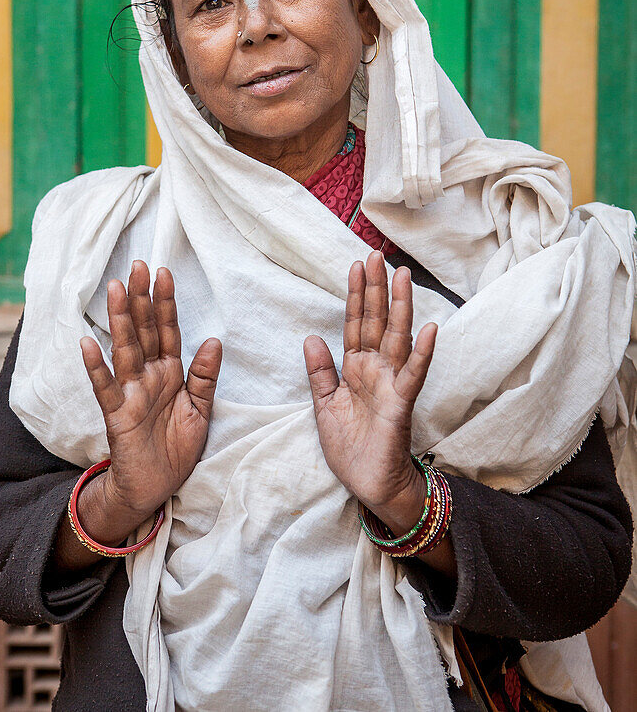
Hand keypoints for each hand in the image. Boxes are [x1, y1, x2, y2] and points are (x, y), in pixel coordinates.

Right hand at [80, 260, 221, 524]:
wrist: (154, 490)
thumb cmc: (175, 449)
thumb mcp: (200, 411)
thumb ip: (204, 376)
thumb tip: (214, 340)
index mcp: (170, 373)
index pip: (167, 330)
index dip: (166, 303)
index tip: (164, 272)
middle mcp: (148, 377)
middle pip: (144, 331)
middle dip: (142, 299)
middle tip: (137, 265)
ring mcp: (130, 394)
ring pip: (125, 350)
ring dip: (120, 320)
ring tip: (116, 290)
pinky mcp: (117, 416)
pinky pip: (105, 388)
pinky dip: (96, 367)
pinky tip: (88, 343)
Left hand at [303, 251, 436, 535]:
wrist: (369, 486)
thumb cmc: (351, 448)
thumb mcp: (324, 406)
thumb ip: (320, 373)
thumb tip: (311, 337)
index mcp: (356, 368)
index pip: (355, 324)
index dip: (356, 296)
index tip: (356, 265)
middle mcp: (376, 369)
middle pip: (376, 321)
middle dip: (376, 289)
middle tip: (376, 255)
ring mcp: (391, 384)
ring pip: (397, 338)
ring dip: (400, 307)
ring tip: (402, 277)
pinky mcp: (402, 404)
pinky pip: (414, 374)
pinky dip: (422, 352)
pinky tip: (429, 328)